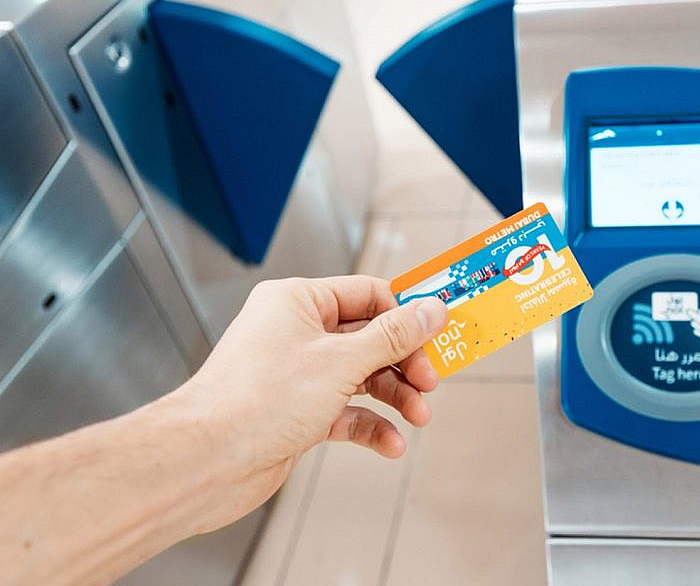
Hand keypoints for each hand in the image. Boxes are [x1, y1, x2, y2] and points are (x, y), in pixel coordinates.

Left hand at [166, 276, 447, 532]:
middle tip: (429, 385)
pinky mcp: (296, 411)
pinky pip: (345, 411)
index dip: (405, 316)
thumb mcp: (343, 361)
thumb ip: (393, 336)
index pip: (367, 295)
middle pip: (369, 338)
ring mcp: (295, 373)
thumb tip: (431, 309)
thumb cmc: (257, 400)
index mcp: (298, 301)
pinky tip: (390, 443)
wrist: (206, 461)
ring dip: (393, 397)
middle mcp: (295, 332)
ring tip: (418, 417)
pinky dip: (370, 425)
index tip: (436, 337)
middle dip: (403, 364)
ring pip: (360, 376)